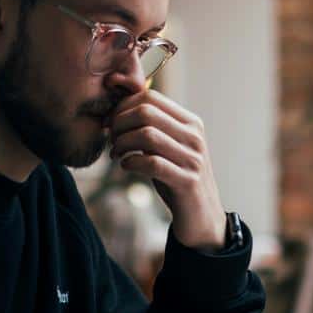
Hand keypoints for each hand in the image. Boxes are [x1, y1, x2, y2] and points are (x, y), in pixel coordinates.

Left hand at [108, 90, 225, 251]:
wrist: (202, 215)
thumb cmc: (177, 178)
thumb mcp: (169, 147)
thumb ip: (153, 128)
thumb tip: (117, 110)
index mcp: (191, 123)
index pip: (151, 97)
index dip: (123, 107)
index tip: (110, 123)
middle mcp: (194, 137)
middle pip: (146, 112)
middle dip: (119, 124)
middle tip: (111, 139)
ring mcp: (192, 159)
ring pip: (147, 135)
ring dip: (122, 144)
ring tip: (116, 154)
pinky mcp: (187, 181)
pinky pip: (151, 163)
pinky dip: (131, 162)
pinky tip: (126, 166)